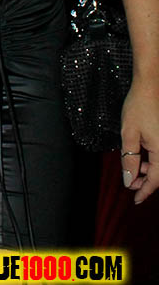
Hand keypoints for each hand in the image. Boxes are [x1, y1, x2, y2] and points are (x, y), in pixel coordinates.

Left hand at [120, 78, 158, 202]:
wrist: (151, 84)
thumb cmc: (139, 106)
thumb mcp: (129, 134)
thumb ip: (129, 160)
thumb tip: (129, 181)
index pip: (155, 180)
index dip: (144, 191)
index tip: (135, 200)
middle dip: (146, 181)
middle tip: (132, 183)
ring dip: (149, 169)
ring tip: (134, 167)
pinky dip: (153, 159)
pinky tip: (142, 155)